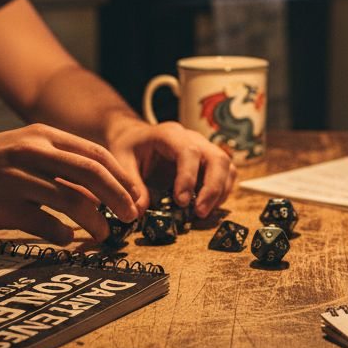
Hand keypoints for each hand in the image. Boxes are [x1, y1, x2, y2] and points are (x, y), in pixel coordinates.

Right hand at [0, 124, 142, 243]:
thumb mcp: (22, 152)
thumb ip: (58, 165)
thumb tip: (99, 191)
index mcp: (41, 136)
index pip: (95, 154)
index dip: (121, 177)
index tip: (135, 196)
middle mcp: (32, 152)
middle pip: (91, 173)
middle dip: (119, 197)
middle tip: (132, 216)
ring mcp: (18, 179)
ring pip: (73, 199)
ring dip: (96, 221)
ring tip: (105, 234)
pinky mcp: (4, 206)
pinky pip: (46, 225)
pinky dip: (63, 236)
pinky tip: (67, 240)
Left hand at [106, 120, 236, 217]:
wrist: (137, 137)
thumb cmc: (130, 147)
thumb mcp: (121, 160)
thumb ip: (130, 183)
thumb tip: (139, 211)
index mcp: (170, 134)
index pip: (189, 151)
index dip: (188, 177)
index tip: (180, 202)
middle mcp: (193, 138)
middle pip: (217, 158)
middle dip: (213, 188)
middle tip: (199, 213)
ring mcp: (205, 148)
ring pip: (226, 166)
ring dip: (220, 192)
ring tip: (203, 213)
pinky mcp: (209, 161)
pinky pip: (226, 174)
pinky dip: (222, 192)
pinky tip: (207, 207)